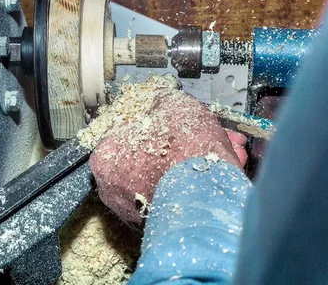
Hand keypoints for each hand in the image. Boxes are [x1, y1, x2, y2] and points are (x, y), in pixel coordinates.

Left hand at [89, 88, 247, 223]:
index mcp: (105, 155)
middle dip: (179, 143)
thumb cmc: (183, 147)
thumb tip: (162, 102)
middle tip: (201, 134)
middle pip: (149, 155)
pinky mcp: (159, 226)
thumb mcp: (174, 104)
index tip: (172, 120)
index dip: (154, 122)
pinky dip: (195, 184)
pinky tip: (219, 171)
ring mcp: (134, 211)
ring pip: (166, 176)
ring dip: (192, 162)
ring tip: (222, 151)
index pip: (125, 130)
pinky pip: (176, 196)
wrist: (207, 197)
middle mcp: (112, 188)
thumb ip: (162, 101)